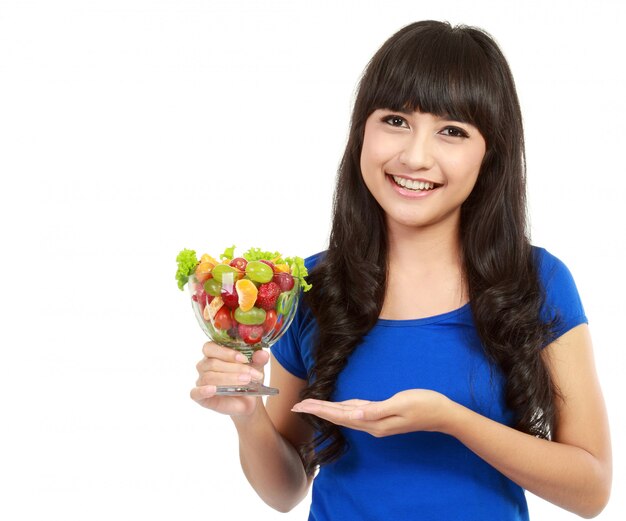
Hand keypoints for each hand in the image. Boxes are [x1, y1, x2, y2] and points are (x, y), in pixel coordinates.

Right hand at [190, 341, 268, 416]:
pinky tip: (213, 390)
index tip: (244, 358)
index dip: (226, 352)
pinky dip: (203, 391)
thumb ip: (258, 359)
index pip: (211, 347)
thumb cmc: (247, 378)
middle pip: (213, 363)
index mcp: (214, 353)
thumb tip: (263, 354)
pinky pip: (195, 393)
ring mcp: (201, 381)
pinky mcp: (200, 397)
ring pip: (209, 376)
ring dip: (229, 379)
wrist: (247, 400)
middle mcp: (204, 365)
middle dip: (235, 368)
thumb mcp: (256, 367)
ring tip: (246, 381)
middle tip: (251, 375)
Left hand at [291, 389, 451, 436]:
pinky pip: (355, 412)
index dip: (319, 409)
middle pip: (337, 417)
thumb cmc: (424, 405)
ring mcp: (376, 422)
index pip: (339, 416)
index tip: (300, 405)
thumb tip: (352, 415)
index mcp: (373, 422)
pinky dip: (341, 409)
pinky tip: (335, 407)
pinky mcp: (381, 416)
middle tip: (296, 405)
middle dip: (316, 410)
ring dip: (326, 410)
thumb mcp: (400, 404)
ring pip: (345, 415)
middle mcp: (371, 425)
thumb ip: (375, 410)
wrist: (443, 414)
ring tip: (310, 405)